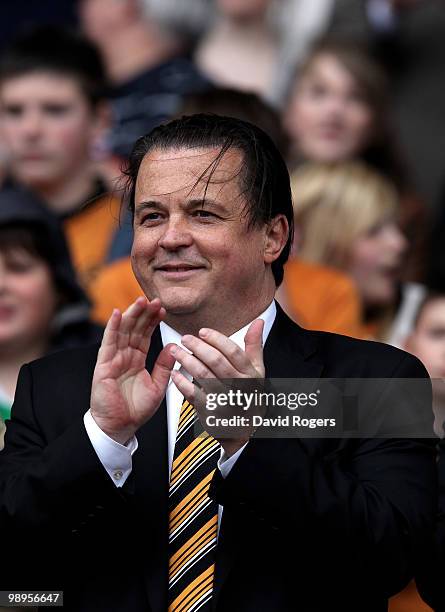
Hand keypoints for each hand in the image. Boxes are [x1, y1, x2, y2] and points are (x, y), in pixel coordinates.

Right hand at [90, 297, 174, 443]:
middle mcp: (124, 356)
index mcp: (137, 360)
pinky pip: (108, 343)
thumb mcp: (158, 385)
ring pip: (123, 331)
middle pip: (134, 329)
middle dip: (144, 313)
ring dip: (131, 314)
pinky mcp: (104, 365)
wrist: (120, 427)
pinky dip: (112, 327)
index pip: (145, 335)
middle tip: (155, 299)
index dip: (153, 321)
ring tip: (140, 301)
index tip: (162, 309)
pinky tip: (118, 313)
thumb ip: (165, 366)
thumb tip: (173, 346)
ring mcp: (113, 359)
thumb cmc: (136, 409)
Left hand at [170, 319, 264, 455]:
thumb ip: (254, 346)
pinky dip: (182, 383)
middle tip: (186, 338)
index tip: (203, 332)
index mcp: (250, 375)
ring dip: (187, 361)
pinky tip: (174, 373)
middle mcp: (239, 387)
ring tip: (176, 351)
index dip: (216, 339)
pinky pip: (193, 395)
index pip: (233, 352)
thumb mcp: (256, 370)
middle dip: (198, 347)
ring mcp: (224, 400)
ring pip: (203, 376)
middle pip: (216, 362)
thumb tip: (258, 322)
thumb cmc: (249, 394)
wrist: (243, 428)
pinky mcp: (211, 412)